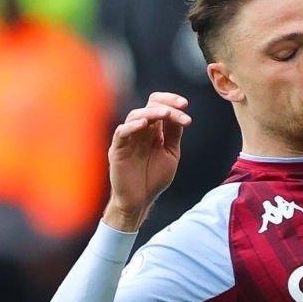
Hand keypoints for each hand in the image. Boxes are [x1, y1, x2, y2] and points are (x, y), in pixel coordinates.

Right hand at [106, 92, 190, 230]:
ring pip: (135, 116)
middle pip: (148, 107)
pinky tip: (144, 124)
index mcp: (153, 131)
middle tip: (181, 108)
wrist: (140, 200)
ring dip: (152, 112)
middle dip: (166, 104)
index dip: (170, 101)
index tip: (185, 104)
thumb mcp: (170, 154)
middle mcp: (139, 131)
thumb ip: (173, 135)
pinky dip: (131, 126)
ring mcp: (128, 139)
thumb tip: (181, 115)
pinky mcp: (117, 150)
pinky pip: (121, 133)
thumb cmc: (154, 178)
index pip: (158, 106)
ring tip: (166, 114)